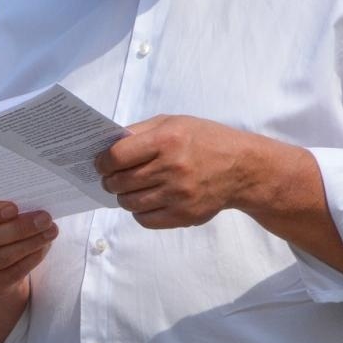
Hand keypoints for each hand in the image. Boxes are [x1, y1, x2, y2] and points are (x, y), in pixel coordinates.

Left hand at [95, 115, 263, 228]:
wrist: (243, 168)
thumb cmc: (205, 140)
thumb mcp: (174, 123)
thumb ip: (140, 132)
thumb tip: (107, 146)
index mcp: (167, 141)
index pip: (117, 157)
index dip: (102, 162)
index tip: (100, 163)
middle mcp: (172, 168)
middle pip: (120, 182)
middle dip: (109, 180)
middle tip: (111, 177)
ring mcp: (178, 195)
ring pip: (129, 203)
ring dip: (123, 196)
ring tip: (129, 188)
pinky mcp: (184, 215)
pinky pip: (145, 220)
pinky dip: (139, 212)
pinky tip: (146, 201)